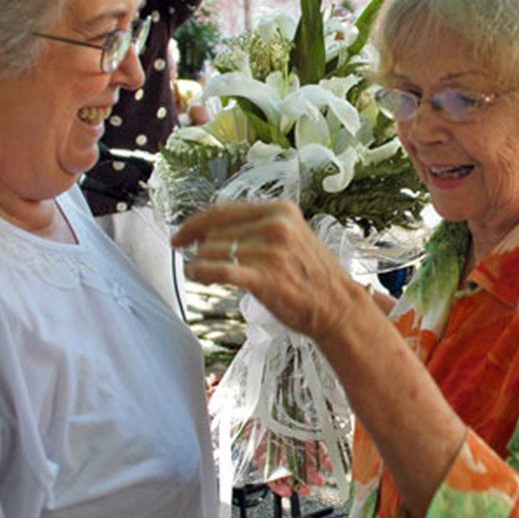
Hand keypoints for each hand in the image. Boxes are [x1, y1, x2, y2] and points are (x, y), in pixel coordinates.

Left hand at [171, 201, 371, 341]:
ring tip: (198, 273)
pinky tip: (197, 276)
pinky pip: (220, 270)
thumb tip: (208, 232)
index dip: (195, 223)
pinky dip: (201, 272)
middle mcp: (276, 225)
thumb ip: (256, 228)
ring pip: (214, 250)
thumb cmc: (311, 276)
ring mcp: (271, 250)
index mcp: (280, 210)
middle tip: (192, 259)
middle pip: (216, 231)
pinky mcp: (266, 277)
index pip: (223, 210)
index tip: (180, 235)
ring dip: (198, 263)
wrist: (338, 307)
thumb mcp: (289, 237)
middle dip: (199, 246)